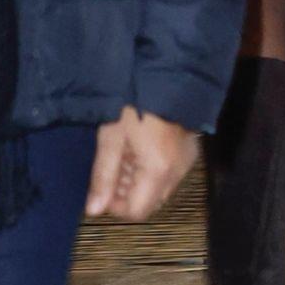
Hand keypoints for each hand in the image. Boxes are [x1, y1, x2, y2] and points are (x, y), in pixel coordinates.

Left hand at [86, 106, 199, 222]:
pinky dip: (153, 169)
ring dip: (140, 181)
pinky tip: (141, 147)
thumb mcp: (111, 137)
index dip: (115, 205)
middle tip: (112, 166)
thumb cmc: (135, 102)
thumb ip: (103, 176)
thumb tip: (94, 211)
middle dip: (127, 192)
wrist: (168, 72)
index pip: (136, 211)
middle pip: (150, 202)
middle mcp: (177, 173)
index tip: (103, 184)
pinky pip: (170, 173)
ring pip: (160, 188)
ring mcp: (187, 161)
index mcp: (158, 172)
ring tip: (125, 153)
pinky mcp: (191, 149)